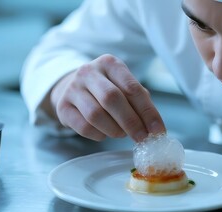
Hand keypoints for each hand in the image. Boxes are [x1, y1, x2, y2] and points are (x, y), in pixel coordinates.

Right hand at [48, 54, 165, 140]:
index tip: (158, 130)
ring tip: (122, 134)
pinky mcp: (62, 106)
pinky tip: (105, 133)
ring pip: (96, 114)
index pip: (132, 88)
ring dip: (114, 130)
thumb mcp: (124, 86)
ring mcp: (72, 88)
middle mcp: (88, 72)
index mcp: (110, 63)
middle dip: (131, 123)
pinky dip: (99, 135)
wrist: (73, 86)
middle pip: (112, 99)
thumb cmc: (107, 88)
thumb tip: (155, 128)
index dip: (147, 112)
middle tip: (142, 138)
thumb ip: (140, 102)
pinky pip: (84, 127)